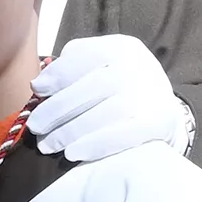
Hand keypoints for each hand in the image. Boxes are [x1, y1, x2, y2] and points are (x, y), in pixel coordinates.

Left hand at [29, 34, 193, 163]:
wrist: (165, 111)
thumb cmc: (121, 87)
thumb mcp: (102, 65)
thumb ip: (71, 66)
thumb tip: (40, 85)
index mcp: (122, 48)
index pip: (87, 56)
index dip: (59, 73)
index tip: (37, 90)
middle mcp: (140, 66)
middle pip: (94, 87)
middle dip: (58, 108)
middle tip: (36, 127)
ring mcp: (152, 94)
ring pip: (107, 113)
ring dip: (71, 131)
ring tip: (48, 145)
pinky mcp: (161, 121)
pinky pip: (126, 135)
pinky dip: (97, 145)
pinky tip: (74, 153)